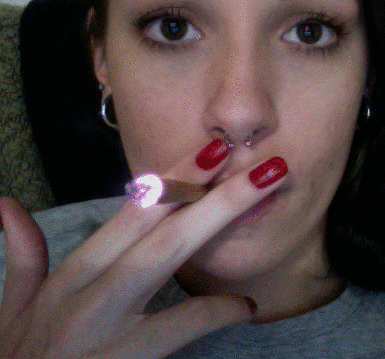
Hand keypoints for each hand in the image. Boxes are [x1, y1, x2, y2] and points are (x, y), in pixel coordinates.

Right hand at [0, 157, 285, 358]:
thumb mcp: (13, 310)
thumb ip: (22, 257)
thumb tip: (6, 204)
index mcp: (69, 276)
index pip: (128, 215)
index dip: (172, 180)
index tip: (214, 152)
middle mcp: (85, 291)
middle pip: (155, 227)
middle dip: (207, 189)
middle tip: (260, 163)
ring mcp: (102, 327)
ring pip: (163, 258)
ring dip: (215, 220)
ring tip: (263, 194)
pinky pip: (179, 326)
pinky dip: (215, 310)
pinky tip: (245, 305)